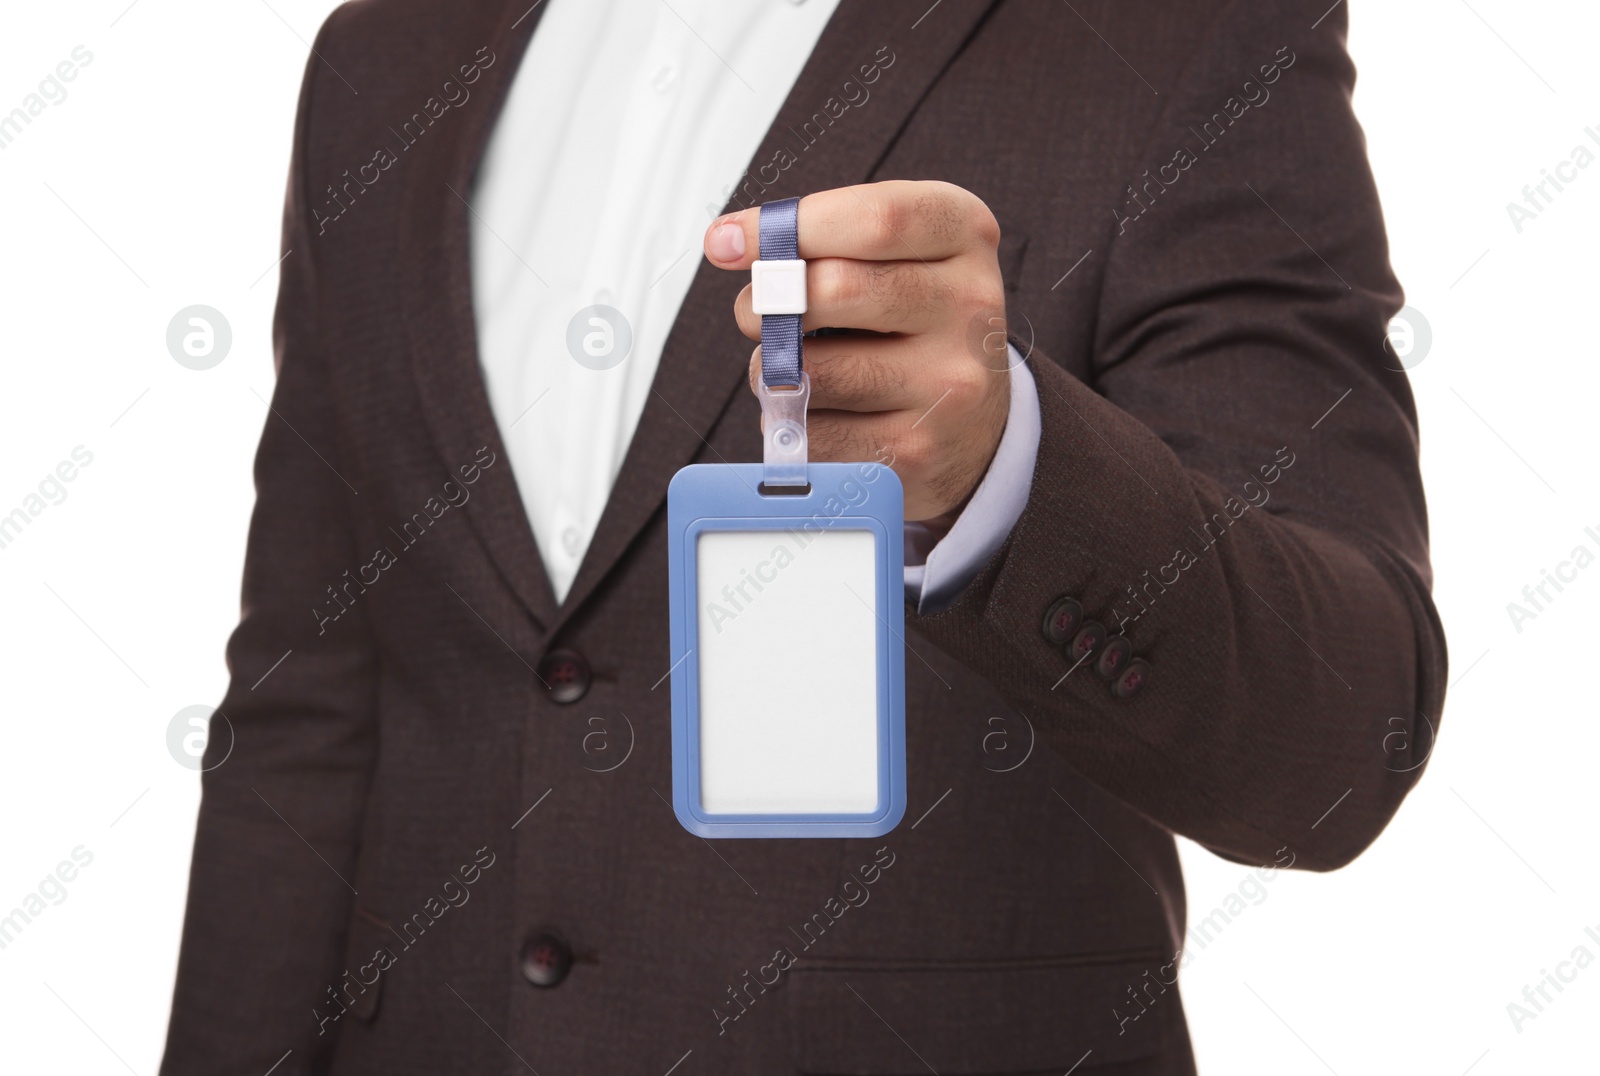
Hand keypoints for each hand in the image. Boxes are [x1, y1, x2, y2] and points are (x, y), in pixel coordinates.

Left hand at [703, 180, 1012, 524]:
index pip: (874, 218)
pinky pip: (812, 432)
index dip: (788, 227)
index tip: (727, 242)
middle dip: (767, 301)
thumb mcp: (898, 252)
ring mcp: (948, 386)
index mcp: (965, 235)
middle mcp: (970, 308)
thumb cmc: (914, 322)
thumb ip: (826, 234)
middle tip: (754, 312)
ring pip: (812, 369)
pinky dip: (793, 422)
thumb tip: (728, 241)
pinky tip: (822, 412)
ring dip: (772, 369)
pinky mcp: (915, 451)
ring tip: (793, 367)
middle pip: (835, 289)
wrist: (975, 423)